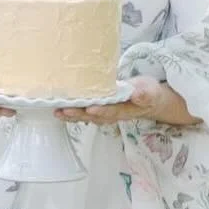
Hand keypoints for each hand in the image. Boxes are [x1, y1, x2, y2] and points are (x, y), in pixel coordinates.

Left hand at [56, 75, 200, 127]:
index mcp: (125, 109)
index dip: (102, 111)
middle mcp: (112, 114)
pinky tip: (59, 109)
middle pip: (94, 116)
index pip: (112, 111)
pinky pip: (83, 113)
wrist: (148, 100)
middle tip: (65, 110)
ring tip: (58, 111)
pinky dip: (71, 112)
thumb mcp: (150, 92)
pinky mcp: (98, 109)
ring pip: (87, 117)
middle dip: (79, 114)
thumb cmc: (148, 93)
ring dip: (72, 115)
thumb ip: (144, 94)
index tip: (91, 108)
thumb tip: (137, 95)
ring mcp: (104, 114)